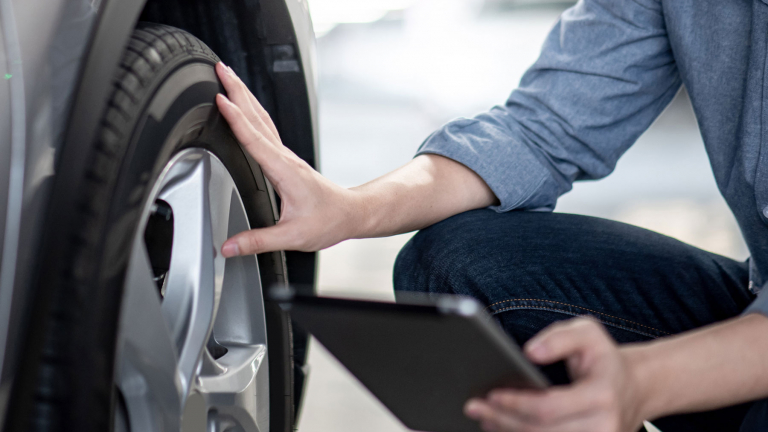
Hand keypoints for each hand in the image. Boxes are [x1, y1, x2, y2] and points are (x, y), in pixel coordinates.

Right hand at [214, 62, 362, 255]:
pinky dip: (251, 112)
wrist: (350, 214)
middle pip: (257, 117)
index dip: (236, 118)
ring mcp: (286, 156)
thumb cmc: (328, 221)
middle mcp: (285, 158)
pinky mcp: (285, 159)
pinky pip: (265, 129)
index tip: (220, 99)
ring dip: (244, 95)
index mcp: (284, 171)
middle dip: (238, 90)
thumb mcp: (292, 237)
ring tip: (228, 77)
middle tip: (220, 68)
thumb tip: (228, 247)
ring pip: (262, 118)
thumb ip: (257, 241)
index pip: (255, 139)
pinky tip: (244, 107)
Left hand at [464, 318, 645, 431]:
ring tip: (485, 417)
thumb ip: (558, 337)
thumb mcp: (588, 332)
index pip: (549, 407)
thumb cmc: (603, 359)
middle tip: (474, 406)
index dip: (516, 403)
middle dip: (503, 419)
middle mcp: (603, 427)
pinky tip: (504, 428)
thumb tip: (530, 352)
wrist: (635, 388)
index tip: (491, 394)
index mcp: (601, 396)